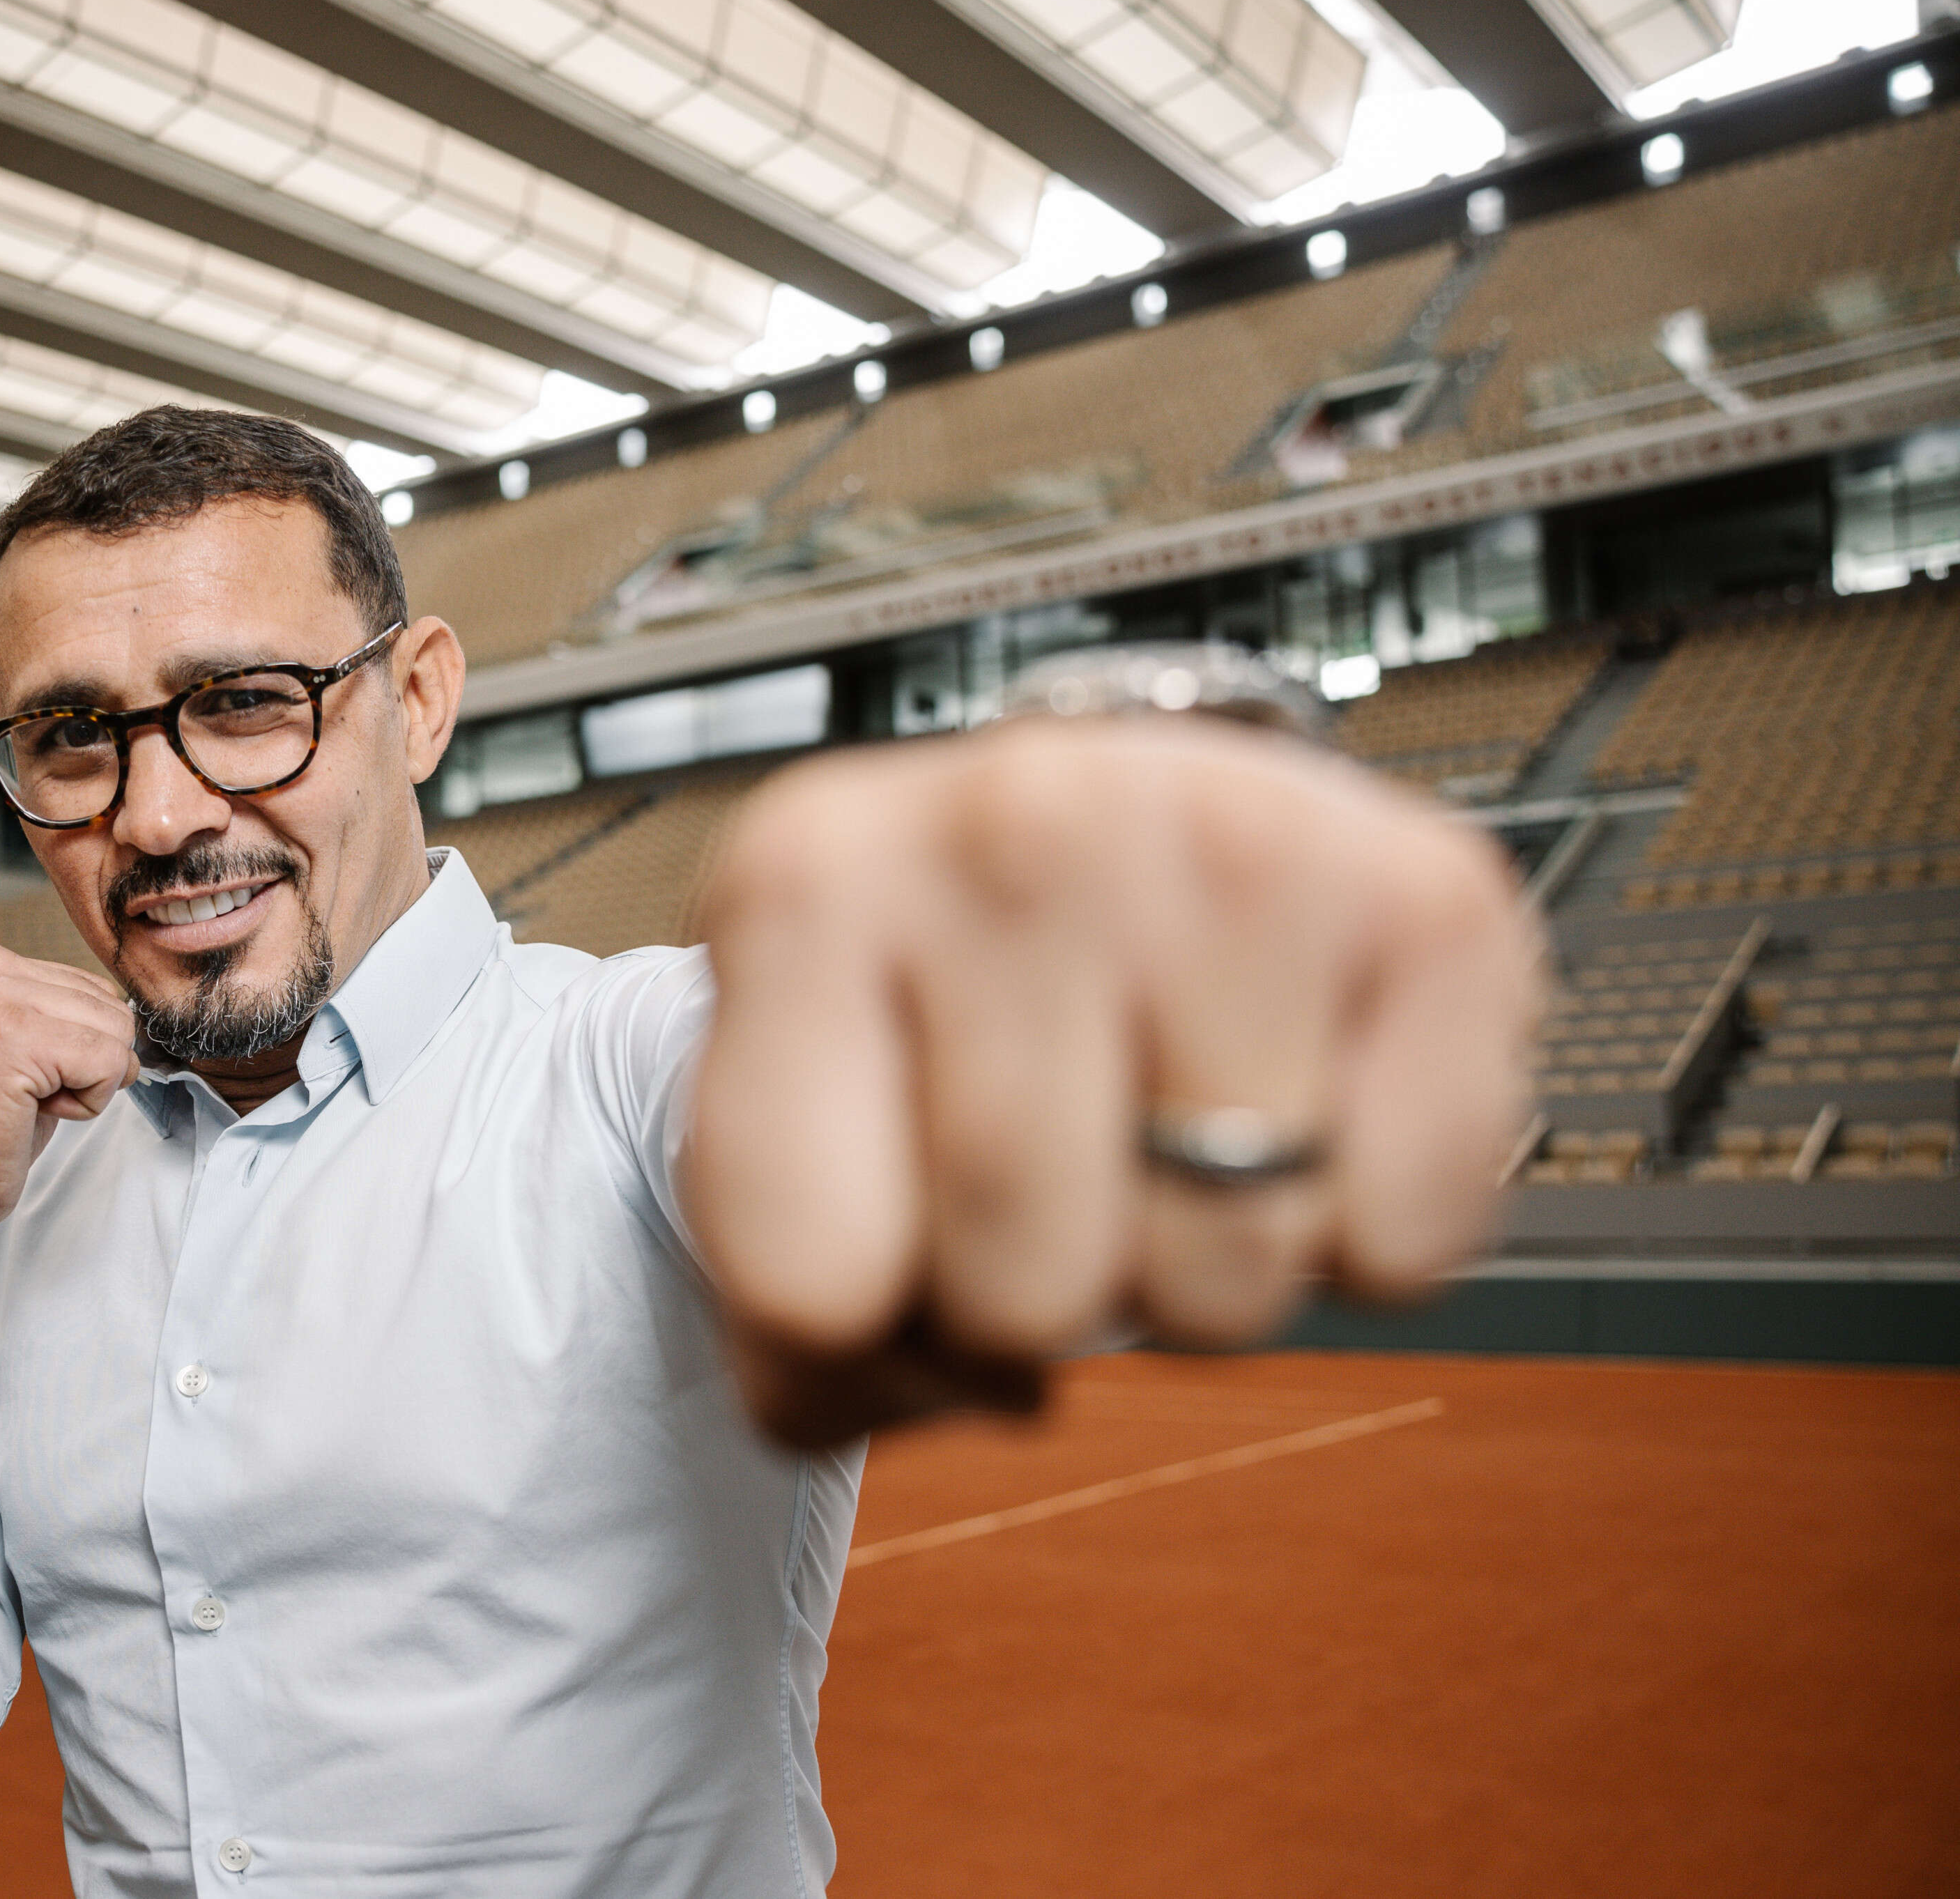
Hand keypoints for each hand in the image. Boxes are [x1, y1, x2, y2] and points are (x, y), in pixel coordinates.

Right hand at [0, 946, 141, 1313]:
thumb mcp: (12, 1050)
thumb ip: (55, 1016)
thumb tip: (128, 1016)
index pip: (94, 990)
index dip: (79, 1050)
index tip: (23, 1080)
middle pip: (111, 1008)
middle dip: (87, 1065)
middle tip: (21, 1099)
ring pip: (116, 1033)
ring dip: (85, 1084)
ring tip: (20, 1104)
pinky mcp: (15, 1040)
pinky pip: (109, 1063)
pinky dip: (86, 1103)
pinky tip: (27, 1114)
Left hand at [681, 714, 1540, 1447]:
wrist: (1122, 821)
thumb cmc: (954, 980)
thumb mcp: (799, 1104)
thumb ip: (796, 1311)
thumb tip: (937, 1401)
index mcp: (807, 887)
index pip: (804, 1286)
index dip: (860, 1337)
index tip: (891, 1244)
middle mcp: (1014, 829)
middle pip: (1024, 1294)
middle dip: (1044, 1296)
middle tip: (1063, 1165)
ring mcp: (1230, 845)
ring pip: (1220, 1282)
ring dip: (1204, 1267)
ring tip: (1176, 1126)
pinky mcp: (1428, 899)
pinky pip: (1407, 1240)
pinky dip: (1368, 1233)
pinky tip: (1305, 1104)